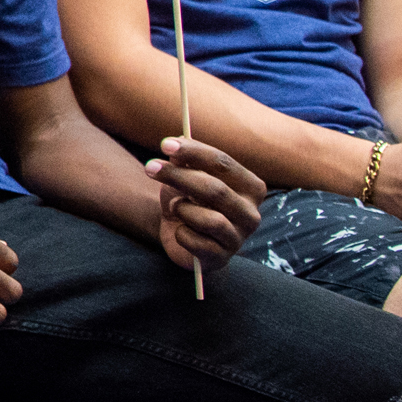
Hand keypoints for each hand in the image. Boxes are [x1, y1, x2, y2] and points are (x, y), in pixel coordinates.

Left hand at [145, 137, 265, 274]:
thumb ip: (185, 160)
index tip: (165, 144)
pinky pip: (195, 241)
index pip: (223, 163)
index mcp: (251, 187)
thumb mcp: (184, 176)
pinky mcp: (221, 258)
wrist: (180, 235)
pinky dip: (180, 233)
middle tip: (149, 167)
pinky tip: (180, 230)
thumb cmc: (187, 199)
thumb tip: (178, 143)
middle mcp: (251, 213)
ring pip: (209, 219)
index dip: (194, 152)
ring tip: (176, 208)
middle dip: (178, 176)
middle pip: (215, 189)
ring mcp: (239, 238)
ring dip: (182, 209)